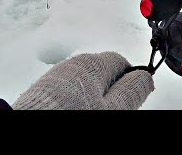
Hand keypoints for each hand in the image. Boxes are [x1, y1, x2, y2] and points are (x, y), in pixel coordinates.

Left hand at [12, 52, 153, 109]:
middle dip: (110, 90)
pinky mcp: (45, 89)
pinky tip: (73, 111)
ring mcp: (56, 76)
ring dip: (91, 96)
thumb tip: (146, 77)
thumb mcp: (113, 108)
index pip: (120, 61)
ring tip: (90, 111)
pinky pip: (67, 91)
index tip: (134, 94)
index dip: (131, 79)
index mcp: (92, 63)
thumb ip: (131, 91)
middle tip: (112, 109)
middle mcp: (72, 64)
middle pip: (101, 72)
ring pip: (83, 83)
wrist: (35, 121)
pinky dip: (75, 101)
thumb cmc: (72, 115)